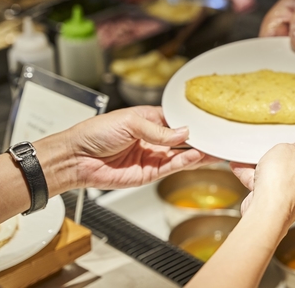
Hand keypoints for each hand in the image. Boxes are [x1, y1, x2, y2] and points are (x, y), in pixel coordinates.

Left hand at [53, 106, 216, 191]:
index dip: (192, 121)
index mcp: (149, 120)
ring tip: (214, 149)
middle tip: (219, 138)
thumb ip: (159, 130)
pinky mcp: (149, 174)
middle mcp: (153, 138)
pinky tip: (197, 156)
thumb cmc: (94, 134)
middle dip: (200, 139)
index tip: (209, 121)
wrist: (75, 158)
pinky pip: (171, 167)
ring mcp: (152, 156)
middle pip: (183, 140)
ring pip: (181, 155)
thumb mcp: (129, 123)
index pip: (177, 120)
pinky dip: (185, 163)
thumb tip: (184, 132)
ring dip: (198, 152)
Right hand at [230, 143, 294, 226]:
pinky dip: (253, 177)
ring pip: (282, 177)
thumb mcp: (284, 150)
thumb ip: (290, 148)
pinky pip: (266, 186)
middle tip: (286, 149)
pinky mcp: (278, 204)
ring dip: (266, 167)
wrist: (267, 212)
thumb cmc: (283, 181)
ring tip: (250, 157)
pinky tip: (239, 167)